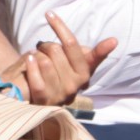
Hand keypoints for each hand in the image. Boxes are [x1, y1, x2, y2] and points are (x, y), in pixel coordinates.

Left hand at [2, 11, 116, 104]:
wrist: (26, 92)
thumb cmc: (48, 71)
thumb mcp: (66, 60)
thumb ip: (82, 52)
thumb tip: (112, 42)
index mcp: (84, 73)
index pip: (91, 56)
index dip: (102, 48)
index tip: (113, 40)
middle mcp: (75, 85)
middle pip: (58, 50)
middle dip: (46, 44)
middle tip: (41, 47)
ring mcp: (60, 93)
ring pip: (45, 60)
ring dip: (35, 54)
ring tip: (33, 58)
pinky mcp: (43, 99)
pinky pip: (37, 77)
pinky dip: (31, 64)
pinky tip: (29, 59)